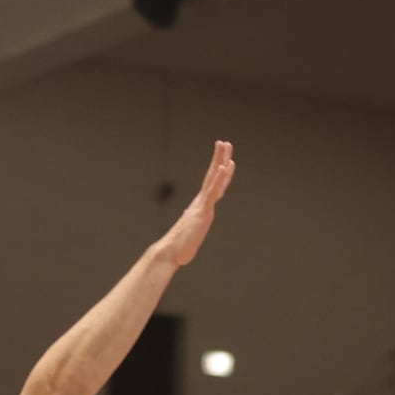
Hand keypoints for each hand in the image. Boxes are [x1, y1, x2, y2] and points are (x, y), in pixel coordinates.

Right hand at [154, 140, 234, 266]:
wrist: (170, 253)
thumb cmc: (180, 247)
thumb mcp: (192, 234)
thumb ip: (193, 226)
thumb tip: (190, 224)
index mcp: (201, 206)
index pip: (213, 185)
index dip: (220, 171)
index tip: (225, 159)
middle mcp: (201, 202)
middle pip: (213, 175)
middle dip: (220, 158)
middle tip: (224, 142)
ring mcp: (202, 205)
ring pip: (213, 178)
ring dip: (220, 160)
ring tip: (225, 145)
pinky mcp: (203, 211)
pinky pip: (212, 191)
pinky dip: (218, 178)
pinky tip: (223, 166)